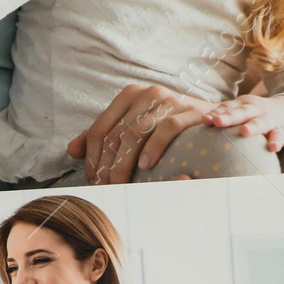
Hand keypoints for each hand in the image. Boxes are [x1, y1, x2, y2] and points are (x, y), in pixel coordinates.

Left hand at [67, 84, 211, 183]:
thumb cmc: (165, 129)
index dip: (92, 160)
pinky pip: (167, 129)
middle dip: (107, 167)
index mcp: (128, 96)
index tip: (93, 183)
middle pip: (115, 135)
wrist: (210, 121)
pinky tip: (145, 167)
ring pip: (135, 133)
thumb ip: (103, 138)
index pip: (99, 130)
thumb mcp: (132, 129)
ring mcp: (169, 99)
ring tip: (120, 185)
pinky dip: (153, 149)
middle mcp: (146, 93)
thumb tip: (72, 150)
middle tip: (105, 190)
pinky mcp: (189, 110)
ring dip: (125, 164)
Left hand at [202, 94, 283, 153]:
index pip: (228, 108)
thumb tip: (202, 121)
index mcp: (243, 105)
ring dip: (253, 126)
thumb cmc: (257, 115)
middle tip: (217, 122)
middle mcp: (256, 110)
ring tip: (244, 132)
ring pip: (260, 122)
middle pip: (241, 112)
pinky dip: (277, 140)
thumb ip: (224, 116)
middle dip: (229, 117)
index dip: (216, 113)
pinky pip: (280, 135)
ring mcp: (270, 119)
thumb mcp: (242, 112)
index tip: (205, 120)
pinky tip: (272, 147)